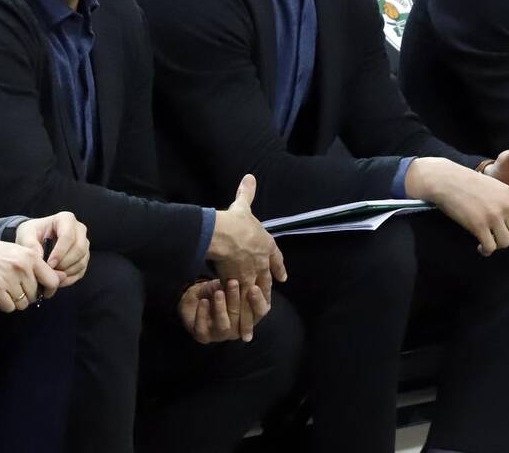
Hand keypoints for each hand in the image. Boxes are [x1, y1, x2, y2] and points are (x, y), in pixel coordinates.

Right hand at [0, 237, 60, 311]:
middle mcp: (22, 268)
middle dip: (28, 295)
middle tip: (17, 288)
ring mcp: (8, 279)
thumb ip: (40, 266)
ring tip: (7, 289)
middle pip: (35, 295)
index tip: (45, 293)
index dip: (50, 290)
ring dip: (16, 301)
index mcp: (32, 257)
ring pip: (23, 304)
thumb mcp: (21, 253)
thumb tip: (62, 278)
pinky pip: (9, 307)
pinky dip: (5, 304)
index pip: (53, 281)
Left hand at [15, 212, 89, 286]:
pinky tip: (57, 280)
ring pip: (82, 260)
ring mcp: (84, 243)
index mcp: (66, 219)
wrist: (35, 239)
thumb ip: (30, 245)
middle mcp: (79, 229)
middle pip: (79, 249)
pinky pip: (82, 269)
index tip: (48, 264)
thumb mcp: (26, 235)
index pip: (68, 236)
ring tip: (51, 277)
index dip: (60, 252)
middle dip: (64, 264)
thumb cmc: (31, 234)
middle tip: (50, 272)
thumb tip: (41, 258)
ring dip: (67, 272)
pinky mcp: (84, 257)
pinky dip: (70, 278)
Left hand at [178, 279, 270, 343]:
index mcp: (250, 316)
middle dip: (237, 299)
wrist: (195, 298)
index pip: (261, 311)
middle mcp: (238, 329)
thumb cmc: (219, 289)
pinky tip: (203, 301)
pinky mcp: (203, 336)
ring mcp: (220, 335)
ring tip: (218, 292)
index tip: (253, 287)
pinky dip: (203, 314)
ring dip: (221, 307)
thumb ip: (243, 279)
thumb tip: (253, 271)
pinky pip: (203, 329)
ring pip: (224, 326)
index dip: (258, 301)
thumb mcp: (231, 280)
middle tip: (233, 282)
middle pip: (242, 317)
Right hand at [207, 175, 286, 341]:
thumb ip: (247, 193)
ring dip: (253, 315)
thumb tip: (250, 176)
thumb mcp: (243, 206)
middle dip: (264, 296)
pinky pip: (241, 307)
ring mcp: (252, 277)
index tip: (282, 278)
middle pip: (266, 284)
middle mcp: (262, 263)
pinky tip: (240, 332)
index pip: (275, 259)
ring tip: (250, 332)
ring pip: (254, 299)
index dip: (278, 268)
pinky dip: (241, 320)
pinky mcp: (239, 286)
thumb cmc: (235, 221)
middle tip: (265, 308)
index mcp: (265, 245)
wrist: (226, 235)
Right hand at [407, 157, 508, 255]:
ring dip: (498, 246)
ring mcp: (492, 216)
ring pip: (506, 242)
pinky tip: (480, 248)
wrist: (446, 181)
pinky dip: (486, 250)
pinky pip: (490, 246)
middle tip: (499, 241)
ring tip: (488, 244)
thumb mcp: (494, 187)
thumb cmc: (467, 183)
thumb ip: (506, 202)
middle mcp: (505, 206)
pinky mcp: (478, 225)